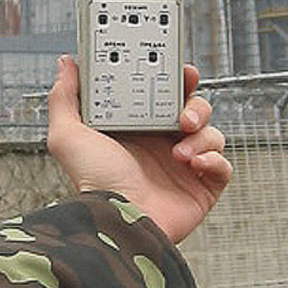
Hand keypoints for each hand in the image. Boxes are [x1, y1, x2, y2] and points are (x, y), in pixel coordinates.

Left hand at [46, 56, 231, 243]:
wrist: (119, 222)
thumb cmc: (93, 184)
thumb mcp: (68, 135)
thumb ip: (65, 96)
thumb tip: (67, 64)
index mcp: (137, 130)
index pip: (163, 96)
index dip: (174, 81)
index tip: (179, 71)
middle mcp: (162, 146)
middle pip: (193, 110)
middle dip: (195, 105)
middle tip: (183, 114)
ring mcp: (183, 167)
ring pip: (210, 134)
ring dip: (201, 136)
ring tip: (180, 151)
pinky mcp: (201, 188)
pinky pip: (223, 166)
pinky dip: (214, 161)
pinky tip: (194, 164)